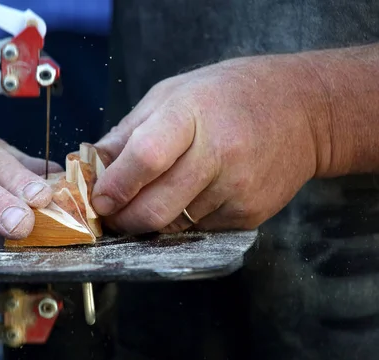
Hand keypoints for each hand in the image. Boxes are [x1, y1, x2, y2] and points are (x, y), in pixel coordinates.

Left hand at [92, 55, 329, 232]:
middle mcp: (219, 154)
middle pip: (156, 207)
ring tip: (154, 198)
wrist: (304, 111)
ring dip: (153, 220)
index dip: (116, 185)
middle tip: (113, 214)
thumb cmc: (229, 95)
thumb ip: (128, 132)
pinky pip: (199, 231)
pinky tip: (191, 196)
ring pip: (174, 226)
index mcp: (192, 114)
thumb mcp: (172, 94)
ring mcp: (238, 189)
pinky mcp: (251, 215)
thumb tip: (90, 166)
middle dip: (124, 219)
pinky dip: (183, 221)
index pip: (146, 158)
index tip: (99, 199)